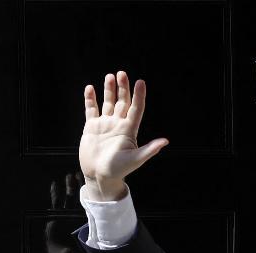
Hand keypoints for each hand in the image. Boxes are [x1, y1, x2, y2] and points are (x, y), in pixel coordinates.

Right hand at [79, 71, 168, 200]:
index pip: (136, 109)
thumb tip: (165, 141)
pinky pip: (91, 110)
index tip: (141, 82)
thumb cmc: (119, 170)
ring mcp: (105, 125)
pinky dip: (90, 99)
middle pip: (122, 102)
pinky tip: (90, 88)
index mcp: (129, 130)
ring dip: (109, 90)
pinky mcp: (92, 127)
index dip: (139, 96)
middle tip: (122, 73)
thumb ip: (149, 149)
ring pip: (108, 103)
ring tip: (110, 76)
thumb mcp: (136, 159)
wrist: (99, 176)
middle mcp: (118, 125)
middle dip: (123, 88)